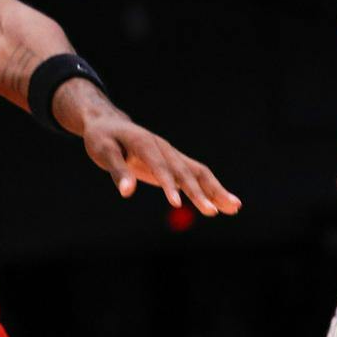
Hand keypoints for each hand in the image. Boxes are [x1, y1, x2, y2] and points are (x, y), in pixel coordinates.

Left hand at [81, 112, 241, 215]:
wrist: (108, 123)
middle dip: (199, 192)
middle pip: (185, 171)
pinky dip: (212, 190)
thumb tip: (127, 192)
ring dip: (216, 190)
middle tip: (212, 212)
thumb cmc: (102, 138)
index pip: (159, 166)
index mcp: (145, 143)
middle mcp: (163, 148)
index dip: (168, 184)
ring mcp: (171, 154)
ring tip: (234, 208)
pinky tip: (226, 205)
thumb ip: (117, 170)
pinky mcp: (174, 163)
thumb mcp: (103, 151)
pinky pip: (196, 177)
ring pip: (198, 173)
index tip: (176, 203)